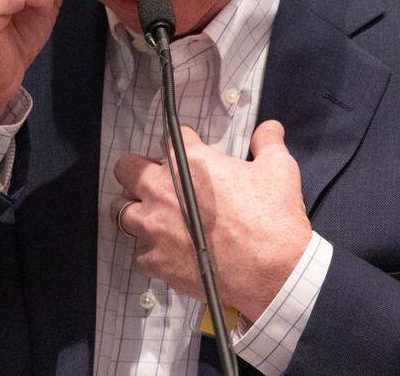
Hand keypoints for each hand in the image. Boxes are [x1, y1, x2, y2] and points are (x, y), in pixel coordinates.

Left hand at [111, 120, 311, 321]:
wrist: (273, 272)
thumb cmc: (274, 219)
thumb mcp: (279, 169)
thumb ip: (267, 143)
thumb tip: (270, 128)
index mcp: (190, 163)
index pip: (171, 138)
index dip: (182, 143)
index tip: (189, 151)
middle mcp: (163, 191)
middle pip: (127, 169)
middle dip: (137, 170)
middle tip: (154, 179)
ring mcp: (155, 228)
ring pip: (120, 211)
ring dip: (134, 209)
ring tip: (150, 214)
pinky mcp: (156, 261)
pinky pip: (138, 254)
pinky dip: (149, 251)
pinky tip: (166, 251)